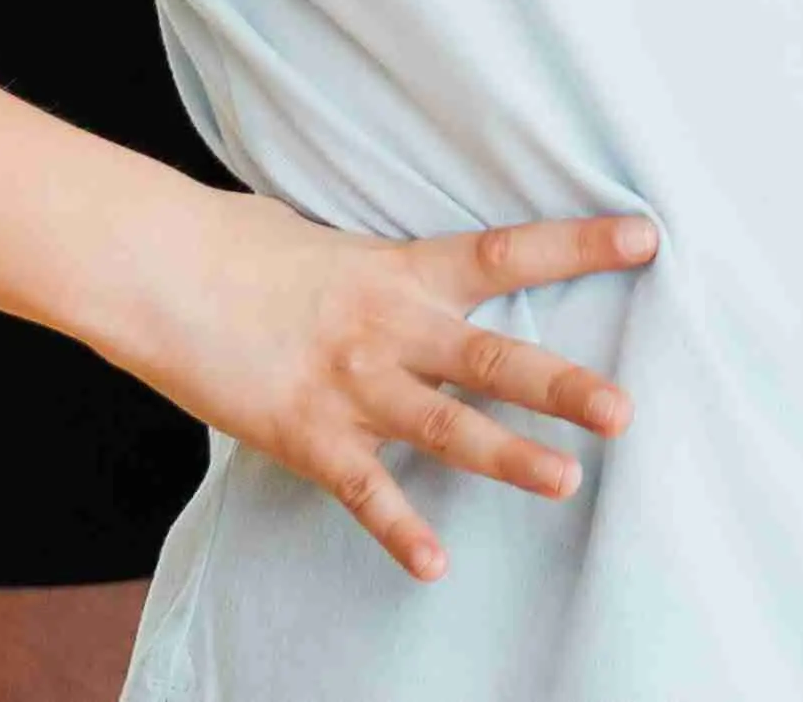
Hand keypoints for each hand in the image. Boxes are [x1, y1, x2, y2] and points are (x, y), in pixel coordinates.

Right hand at [109, 189, 651, 584]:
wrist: (156, 268)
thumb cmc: (236, 246)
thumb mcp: (328, 240)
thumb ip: (383, 268)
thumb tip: (409, 272)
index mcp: (401, 269)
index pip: (506, 252)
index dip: (578, 244)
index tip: (647, 236)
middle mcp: (387, 328)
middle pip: (490, 357)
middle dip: (561, 386)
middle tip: (625, 410)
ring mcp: (349, 385)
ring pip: (443, 427)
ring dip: (507, 458)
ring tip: (566, 483)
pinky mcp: (306, 434)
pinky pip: (363, 491)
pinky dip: (399, 530)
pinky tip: (434, 566)